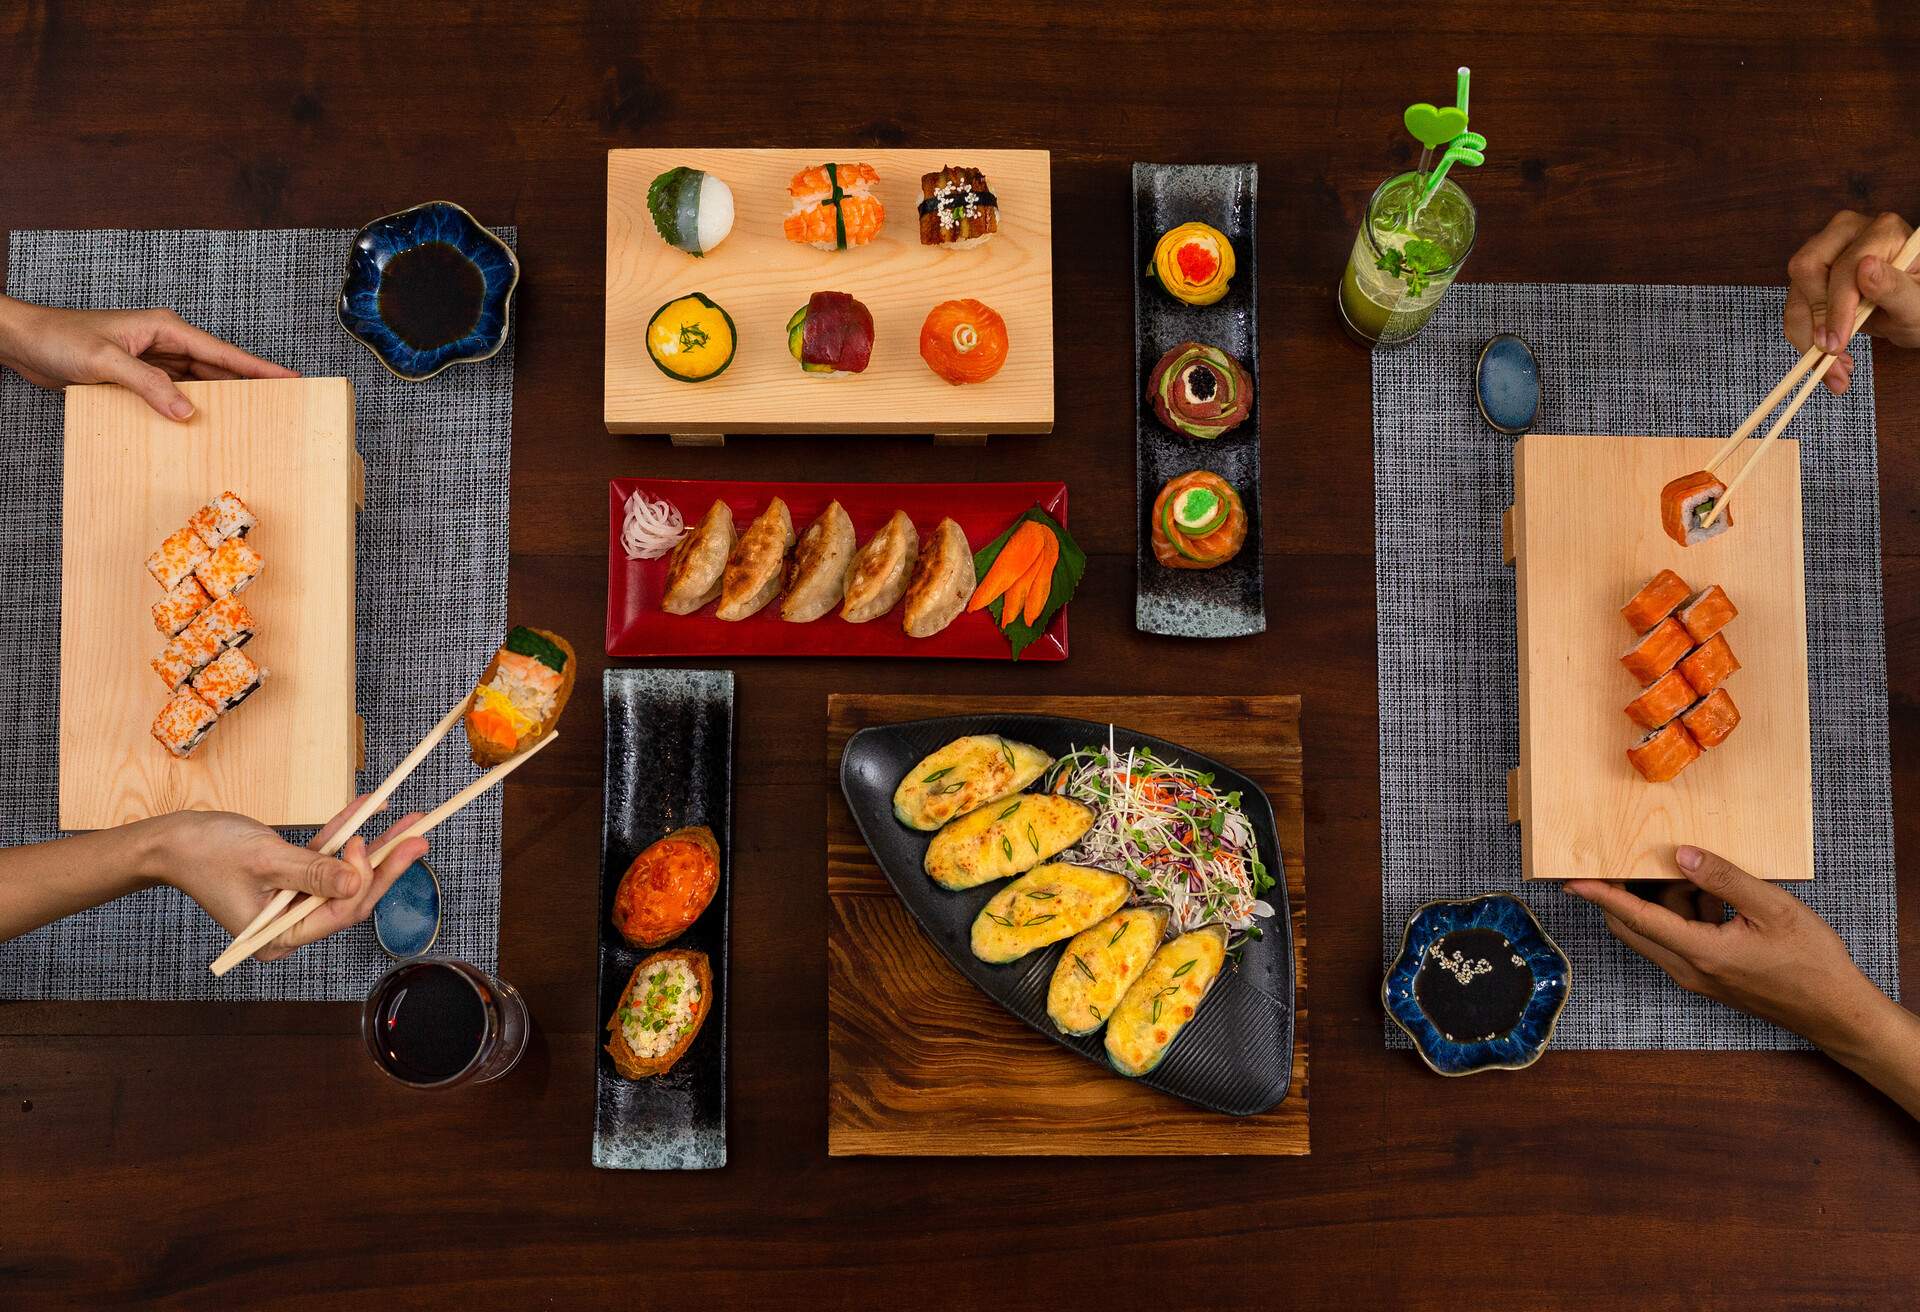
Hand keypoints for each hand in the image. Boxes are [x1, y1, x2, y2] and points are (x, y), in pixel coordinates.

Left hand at [0, 295, 296, 419]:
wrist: (24, 341)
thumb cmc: (59, 338)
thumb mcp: (105, 362)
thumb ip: (148, 385)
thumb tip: (186, 411)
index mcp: (165, 328)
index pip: (222, 352)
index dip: (258, 367)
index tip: (290, 378)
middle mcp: (164, 342)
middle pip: (218, 367)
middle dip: (249, 383)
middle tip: (283, 401)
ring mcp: (153, 359)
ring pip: (198, 381)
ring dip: (220, 398)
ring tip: (252, 416)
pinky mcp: (139, 375)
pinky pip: (174, 392)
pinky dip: (188, 406)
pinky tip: (201, 421)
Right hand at [156, 799, 428, 961]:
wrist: (171, 841)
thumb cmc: (207, 852)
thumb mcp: (266, 860)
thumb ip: (314, 873)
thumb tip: (357, 883)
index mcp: (281, 937)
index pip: (339, 913)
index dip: (362, 880)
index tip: (369, 844)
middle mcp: (291, 926)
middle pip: (351, 896)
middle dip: (385, 864)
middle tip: (419, 836)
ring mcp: (293, 903)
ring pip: (344, 876)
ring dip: (373, 845)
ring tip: (410, 822)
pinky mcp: (292, 880)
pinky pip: (326, 859)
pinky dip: (343, 835)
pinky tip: (367, 809)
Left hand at [1565, 845, 1886, 1050]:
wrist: (1836, 1013)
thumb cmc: (1812, 964)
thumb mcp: (1773, 909)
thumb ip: (1724, 878)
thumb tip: (1682, 854)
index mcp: (1700, 952)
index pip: (1634, 918)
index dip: (1601, 895)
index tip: (1572, 879)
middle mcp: (1689, 969)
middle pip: (1634, 927)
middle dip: (1625, 894)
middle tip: (1626, 860)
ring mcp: (1697, 976)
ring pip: (1658, 933)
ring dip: (1666, 903)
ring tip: (1699, 876)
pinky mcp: (1709, 977)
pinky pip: (1680, 941)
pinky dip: (1687, 916)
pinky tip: (1718, 899)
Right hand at [1784, 210, 1919, 394]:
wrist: (1912, 310)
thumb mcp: (1918, 303)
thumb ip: (1893, 286)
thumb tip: (1865, 268)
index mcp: (1882, 231)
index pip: (1845, 266)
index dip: (1837, 307)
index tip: (1836, 344)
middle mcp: (1847, 234)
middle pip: (1808, 270)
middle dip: (1816, 320)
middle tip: (1832, 357)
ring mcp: (1824, 254)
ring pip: (1796, 295)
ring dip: (1807, 338)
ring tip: (1834, 371)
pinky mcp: (1810, 279)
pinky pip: (1794, 310)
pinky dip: (1805, 340)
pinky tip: (1828, 360)